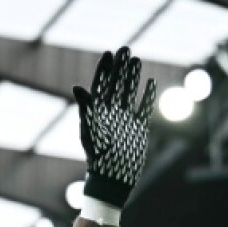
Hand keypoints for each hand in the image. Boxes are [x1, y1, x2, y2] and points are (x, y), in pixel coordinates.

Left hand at [72, 46, 156, 208]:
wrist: (112, 178)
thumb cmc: (97, 157)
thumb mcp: (89, 130)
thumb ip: (86, 108)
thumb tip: (77, 87)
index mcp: (97, 113)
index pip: (101, 85)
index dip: (104, 70)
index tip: (109, 53)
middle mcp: (111, 114)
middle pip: (116, 85)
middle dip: (120, 67)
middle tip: (125, 48)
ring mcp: (125, 120)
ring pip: (129, 93)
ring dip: (132, 77)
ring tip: (136, 59)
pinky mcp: (138, 129)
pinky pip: (143, 109)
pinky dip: (147, 96)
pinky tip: (151, 83)